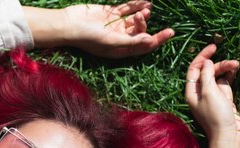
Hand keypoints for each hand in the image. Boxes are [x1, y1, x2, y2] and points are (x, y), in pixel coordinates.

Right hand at [24, 1, 173, 58]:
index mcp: (120, 50)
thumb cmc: (88, 37)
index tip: (170, 32)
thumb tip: (150, 41)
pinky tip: (145, 1)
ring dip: (143, 14)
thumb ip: (131, 42)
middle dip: (145, 24)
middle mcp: (120, 39)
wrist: (69, 24)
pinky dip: (136, 5)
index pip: (144, 47)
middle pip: (141, 32)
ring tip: (146, 8)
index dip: (158, 40)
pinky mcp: (111, 13)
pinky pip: (127, 9)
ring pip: (135, 20)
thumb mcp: (111, 42)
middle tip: (143, 15)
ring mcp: (115, 25)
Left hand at [185, 44, 239, 147]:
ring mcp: (212, 96)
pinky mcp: (224, 99)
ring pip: (217, 76)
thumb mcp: (209, 93)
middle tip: (233, 62)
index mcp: (191, 92)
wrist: (228, 136)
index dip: (202, 57)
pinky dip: (229, 75)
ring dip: (226, 69)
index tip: (214, 48)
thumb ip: (207, 76)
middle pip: (207, 71)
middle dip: (218, 64)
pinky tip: (236, 70)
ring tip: (237, 66)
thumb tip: (207, 62)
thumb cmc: (216, 116)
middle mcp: (200, 93)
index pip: (193, 70)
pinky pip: (225, 82)